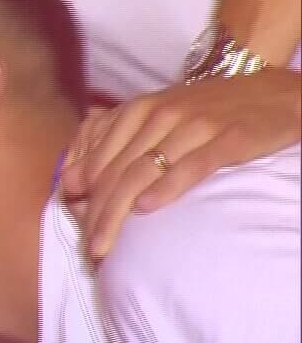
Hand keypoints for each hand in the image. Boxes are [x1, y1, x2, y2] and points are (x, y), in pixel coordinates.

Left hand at [60, 67, 301, 257]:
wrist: (274, 93)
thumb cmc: (208, 111)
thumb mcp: (156, 120)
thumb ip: (114, 147)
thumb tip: (69, 182)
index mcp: (138, 110)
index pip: (99, 162)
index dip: (85, 201)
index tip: (79, 233)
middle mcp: (160, 114)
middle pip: (116, 172)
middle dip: (98, 214)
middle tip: (92, 249)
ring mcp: (194, 125)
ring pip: (143, 172)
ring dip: (119, 212)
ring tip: (107, 245)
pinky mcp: (228, 138)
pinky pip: (191, 166)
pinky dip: (166, 187)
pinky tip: (146, 208)